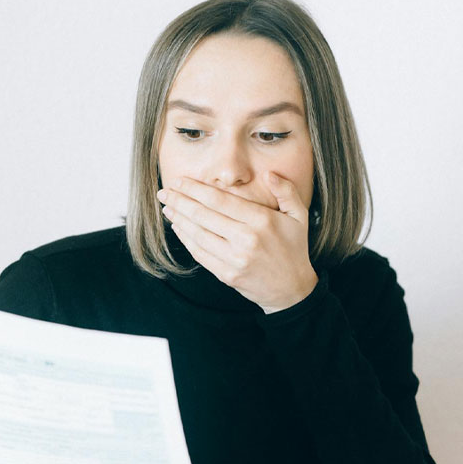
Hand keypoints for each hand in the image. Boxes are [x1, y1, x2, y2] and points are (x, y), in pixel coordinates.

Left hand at [158, 172, 317, 312]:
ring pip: (198, 234)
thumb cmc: (293, 248)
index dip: (196, 190)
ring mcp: (234, 259)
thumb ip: (286, 192)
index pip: (221, 201)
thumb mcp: (299, 216)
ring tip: (167, 207)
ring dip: (179, 219)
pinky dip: (186, 239)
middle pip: (204, 215)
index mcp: (262, 221)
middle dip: (180, 201)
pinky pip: (200, 253)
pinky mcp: (226, 274)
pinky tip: (178, 226)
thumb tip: (269, 174)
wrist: (291, 289)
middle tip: (164, 192)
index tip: (180, 181)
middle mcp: (246, 240)